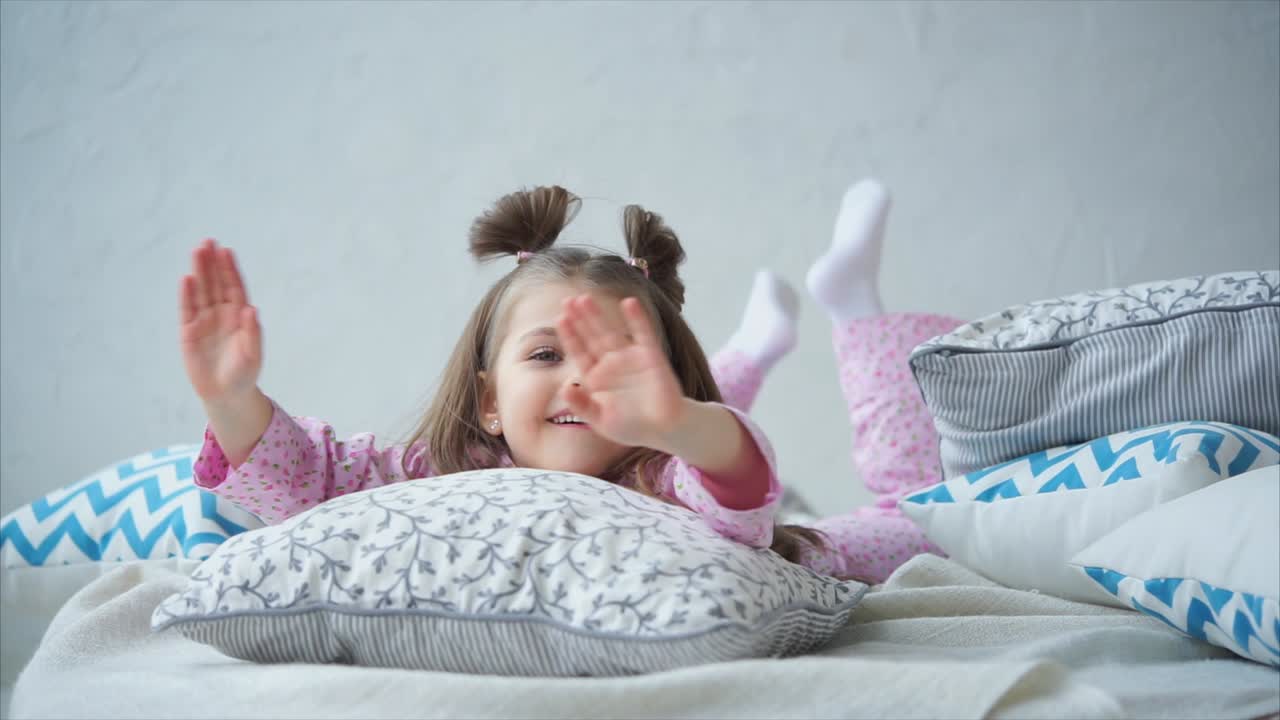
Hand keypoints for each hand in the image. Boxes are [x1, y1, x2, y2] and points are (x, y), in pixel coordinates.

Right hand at [179, 238, 261, 402]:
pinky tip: (187, 279)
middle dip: (212, 263)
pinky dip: (187, 295)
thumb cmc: (244, 373)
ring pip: (201, 292)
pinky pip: (187, 310)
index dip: (230, 269)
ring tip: (197, 251)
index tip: (226, 250)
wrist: (227, 394)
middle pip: (215, 284)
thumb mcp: (253, 354)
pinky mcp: (189, 333)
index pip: (234, 287)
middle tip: (207, 241)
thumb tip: (251, 309)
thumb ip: (252, 332)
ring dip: (199, 272)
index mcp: (239, 316)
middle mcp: (221, 314)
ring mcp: (204, 322)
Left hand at [555, 294, 687, 449]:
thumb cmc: (632, 427)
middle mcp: (611, 364)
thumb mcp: (601, 421)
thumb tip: (564, 389)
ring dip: (599, 315)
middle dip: (580, 319)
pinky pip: (643, 333)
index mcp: (596, 378)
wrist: (666, 430)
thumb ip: (582, 405)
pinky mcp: (652, 356)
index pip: (579, 352)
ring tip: (585, 298)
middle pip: (592, 337)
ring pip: (611, 331)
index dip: (570, 336)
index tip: (560, 319)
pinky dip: (637, 318)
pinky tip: (628, 303)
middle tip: (568, 300)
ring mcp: (631, 358)